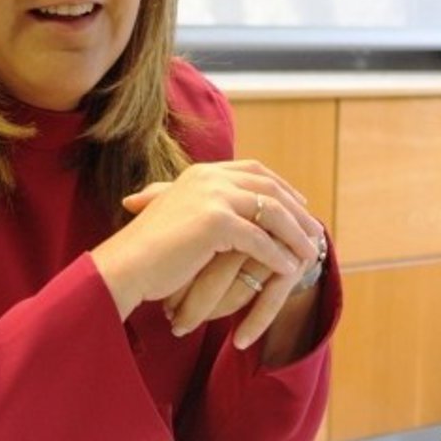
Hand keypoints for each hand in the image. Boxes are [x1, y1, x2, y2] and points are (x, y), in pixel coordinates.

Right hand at [90, 160, 317, 320]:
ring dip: (295, 234)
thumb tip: (231, 214)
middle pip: (268, 188)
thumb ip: (204, 208)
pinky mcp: (216, 222)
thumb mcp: (180, 218)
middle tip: (315, 232)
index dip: (281, 187)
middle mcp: (208, 177)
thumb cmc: (149, 251)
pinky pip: (260, 239)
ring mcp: (212, 196)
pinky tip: (288, 270)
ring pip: (271, 212)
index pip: (254, 170)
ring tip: (309, 254)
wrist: (125, 265)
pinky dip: (277, 255)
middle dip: (297, 211)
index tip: (301, 205)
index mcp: (201, 172)